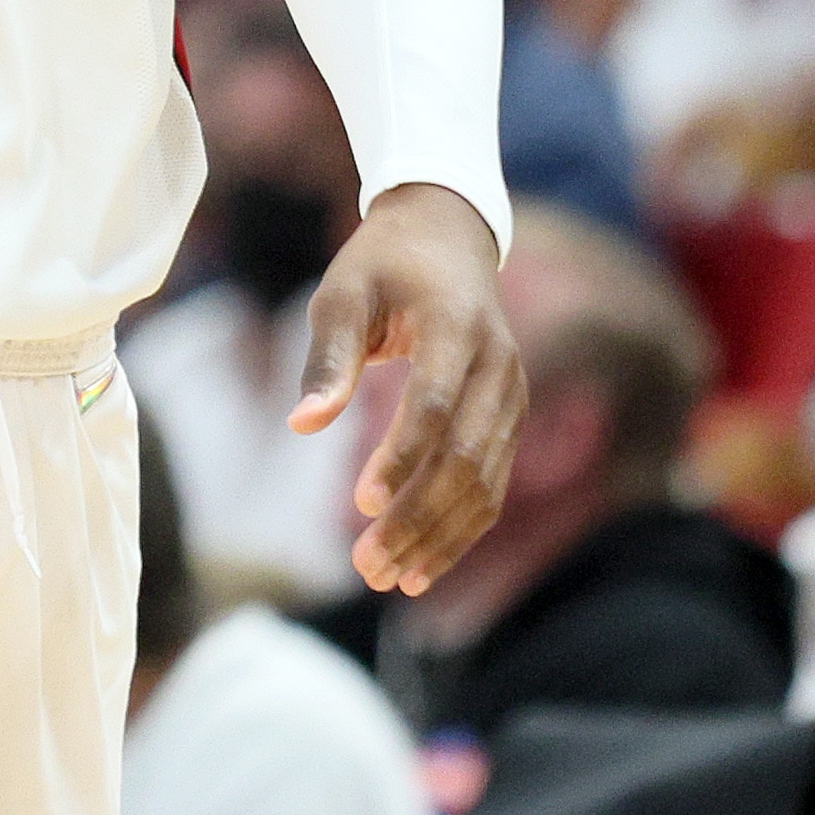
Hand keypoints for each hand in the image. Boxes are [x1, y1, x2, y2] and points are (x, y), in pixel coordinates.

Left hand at [289, 183, 522, 596]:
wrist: (447, 236)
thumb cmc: (382, 263)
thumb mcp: (342, 293)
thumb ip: (327, 356)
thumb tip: (302, 425)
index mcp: (458, 326)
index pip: (436, 404)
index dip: (403, 457)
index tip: (362, 503)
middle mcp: (498, 365)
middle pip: (466, 458)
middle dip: (418, 517)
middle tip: (366, 565)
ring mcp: (512, 395)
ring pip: (486, 483)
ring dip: (439, 537)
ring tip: (388, 578)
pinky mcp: (509, 418)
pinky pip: (492, 484)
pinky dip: (460, 528)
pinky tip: (421, 565)